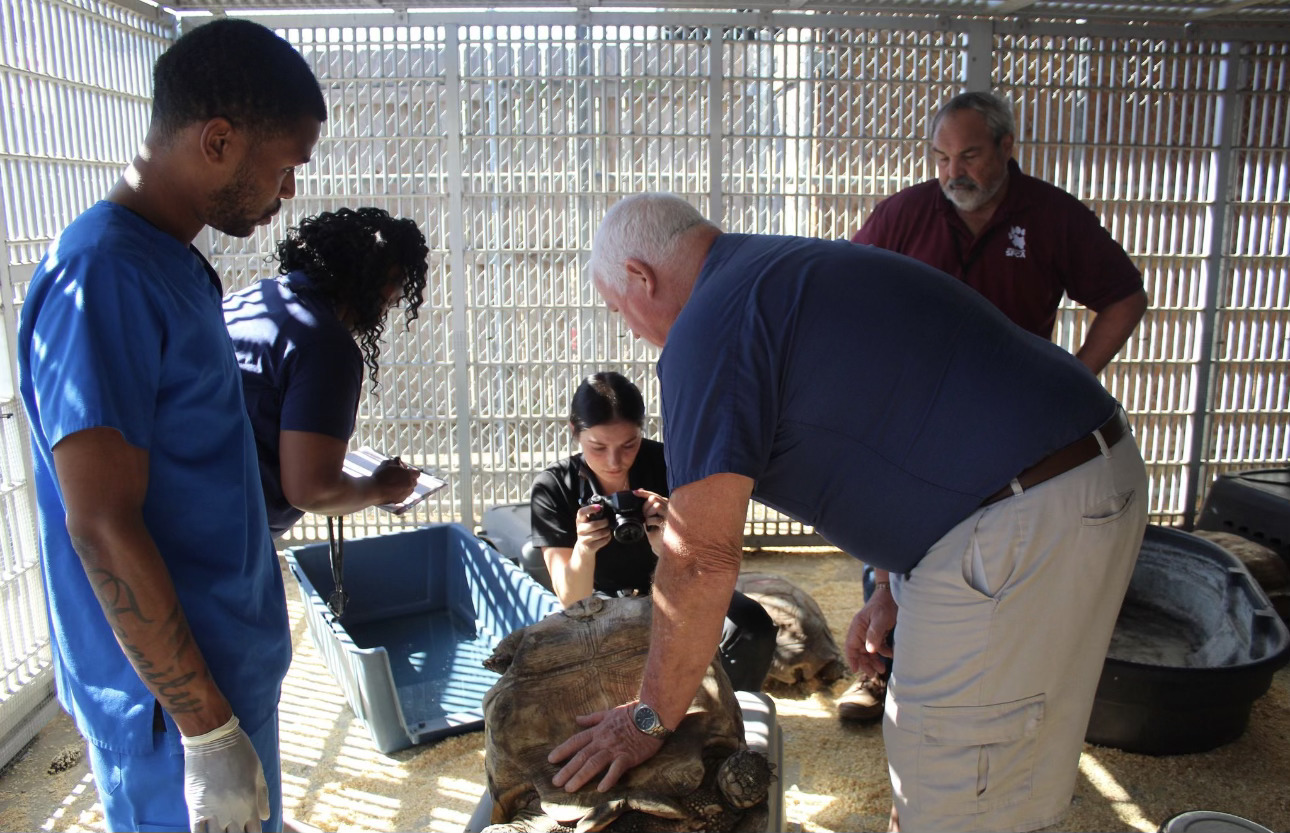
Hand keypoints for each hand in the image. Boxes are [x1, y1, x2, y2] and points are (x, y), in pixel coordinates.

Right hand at [181, 716, 268, 832]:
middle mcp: (233, 812)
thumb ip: (262, 796)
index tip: (250, 832)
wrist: (213, 738)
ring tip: (222, 830)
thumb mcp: (257, 771)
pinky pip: (197, 832)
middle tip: (234, 830)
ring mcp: (213, 811)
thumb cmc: (239, 751)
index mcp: (250, 802)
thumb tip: (266, 817)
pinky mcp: (195, 807)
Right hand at [371, 457, 419, 504]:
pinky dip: (400, 493)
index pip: (417, 473)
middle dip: (409, 479)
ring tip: (396, 484)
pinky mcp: (400, 501)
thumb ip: (395, 461)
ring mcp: (405, 494)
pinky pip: (403, 496)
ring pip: (409, 489)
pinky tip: (392, 490)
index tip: (404, 470)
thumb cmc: (381, 476)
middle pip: (414, 482)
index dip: (411, 471)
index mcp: (409, 475)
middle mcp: (410, 485)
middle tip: (400, 476)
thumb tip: (397, 460)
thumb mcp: (387, 463)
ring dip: (405, 486)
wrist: (374, 490)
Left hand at [548, 703, 663, 792]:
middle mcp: (603, 740)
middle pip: (581, 756)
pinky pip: (616, 769)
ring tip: (569, 788)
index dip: (563, 750)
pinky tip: (600, 789)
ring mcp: (615, 749)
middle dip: (567, 770)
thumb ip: (592, 718)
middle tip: (555, 783)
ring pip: (593, 763)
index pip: (576, 741)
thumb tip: (577, 719)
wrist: (652, 715)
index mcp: (598, 731)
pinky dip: (608, 778)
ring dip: (580, 776)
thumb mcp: (609, 712)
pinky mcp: (628, 756)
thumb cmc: (632, 713)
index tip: (551, 759)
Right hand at [574, 502, 612, 554]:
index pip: (581, 512)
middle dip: (604, 522)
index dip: (590, 508)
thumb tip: (603, 507)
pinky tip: (606, 536)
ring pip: (600, 533)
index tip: (599, 507)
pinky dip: (608, 538)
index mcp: (579, 520)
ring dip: (607, 531)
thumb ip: (593, 515)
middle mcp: (580, 529)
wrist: (583, 547)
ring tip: (607, 530)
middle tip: (607, 522)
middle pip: (594, 525)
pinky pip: (603, 541)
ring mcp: (583, 539)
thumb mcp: (587, 522)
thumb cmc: (588, 531)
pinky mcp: (590, 547)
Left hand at [634, 489, 668, 553]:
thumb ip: (646, 506)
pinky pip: (656, 518)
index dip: (644, 493)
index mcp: (665, 505)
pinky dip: (649, 522)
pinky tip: (650, 526)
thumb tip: (639, 491)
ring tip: (647, 521)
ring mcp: (670, 515)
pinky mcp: (669, 524)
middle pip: (654, 498)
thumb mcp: (648, 516)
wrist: (659, 545)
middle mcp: (669, 508)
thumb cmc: (655, 531)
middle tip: (643, 516)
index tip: (634, 492)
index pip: (654, 495)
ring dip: (647, 513)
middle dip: (645, 506)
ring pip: (656, 506)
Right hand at [845, 588, 896, 679]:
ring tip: (881, 670)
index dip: (852, 659)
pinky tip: (890, 655)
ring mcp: (870, 632)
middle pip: (859, 651)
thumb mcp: (880, 619)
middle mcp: (861, 631)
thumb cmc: (885, 605)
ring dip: (874, 660)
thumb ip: (874, 634)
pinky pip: (878, 647)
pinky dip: (883, 653)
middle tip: (873, 674)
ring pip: (869, 651)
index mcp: (857, 627)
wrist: (893, 595)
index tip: (856, 670)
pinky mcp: (878, 632)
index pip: (850, 646)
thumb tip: (869, 651)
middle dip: (865, 663)